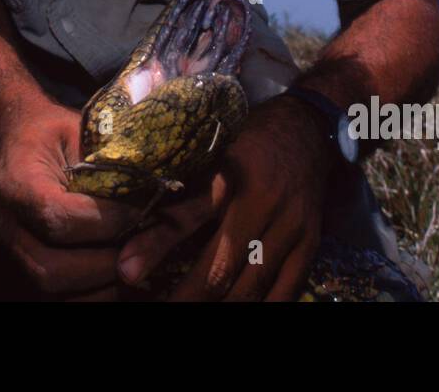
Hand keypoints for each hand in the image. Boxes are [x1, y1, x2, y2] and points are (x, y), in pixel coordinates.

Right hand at [0, 100, 141, 297]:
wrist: (24, 138)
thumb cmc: (58, 132)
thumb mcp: (82, 131)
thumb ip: (110, 163)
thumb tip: (156, 191)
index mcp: (18, 184)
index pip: (57, 216)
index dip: (104, 221)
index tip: (142, 211)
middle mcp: (9, 226)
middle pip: (51, 268)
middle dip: (105, 264)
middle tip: (142, 247)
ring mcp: (16, 252)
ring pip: (53, 292)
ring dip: (103, 285)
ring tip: (136, 262)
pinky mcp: (27, 268)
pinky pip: (59, 296)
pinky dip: (95, 292)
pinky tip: (122, 273)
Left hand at [117, 95, 332, 300]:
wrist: (308, 128)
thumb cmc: (249, 138)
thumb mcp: (212, 154)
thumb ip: (183, 193)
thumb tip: (136, 223)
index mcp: (231, 176)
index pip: (186, 220)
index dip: (155, 250)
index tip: (129, 272)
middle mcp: (263, 204)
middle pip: (220, 267)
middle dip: (187, 296)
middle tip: (160, 305)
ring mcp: (291, 227)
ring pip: (252, 286)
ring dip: (221, 306)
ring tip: (191, 310)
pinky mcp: (310, 243)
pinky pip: (287, 289)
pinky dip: (263, 306)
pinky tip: (240, 308)